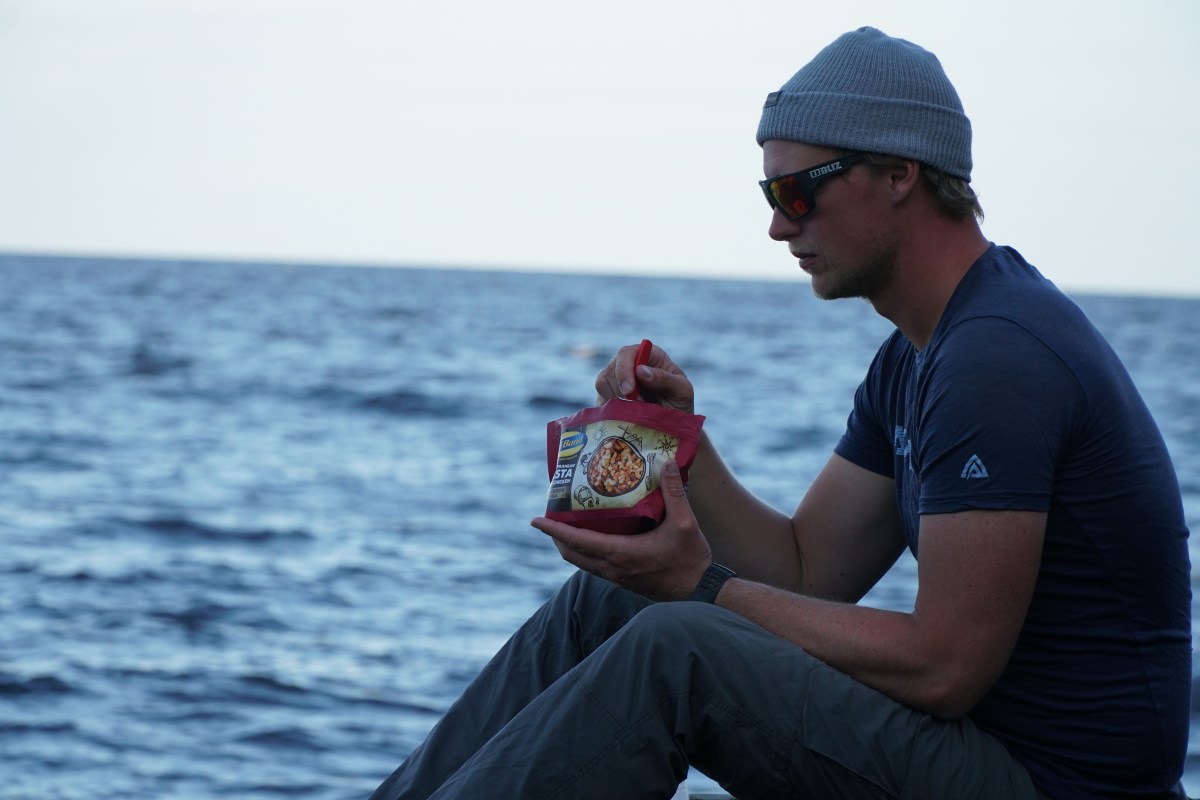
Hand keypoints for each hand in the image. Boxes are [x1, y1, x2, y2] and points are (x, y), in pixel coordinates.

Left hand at [530, 461, 710, 601]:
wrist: (700, 593)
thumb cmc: (690, 559)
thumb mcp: (686, 523)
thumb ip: (674, 492)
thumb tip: (666, 462)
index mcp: (619, 553)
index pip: (575, 541)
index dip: (552, 530)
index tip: (534, 520)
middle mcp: (612, 567)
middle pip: (570, 553)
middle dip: (556, 537)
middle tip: (550, 516)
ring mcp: (616, 577)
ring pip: (580, 562)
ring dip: (569, 545)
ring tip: (566, 525)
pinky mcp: (623, 581)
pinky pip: (593, 566)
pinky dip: (584, 552)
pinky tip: (594, 539)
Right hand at [595, 342, 694, 413]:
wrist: (673, 426)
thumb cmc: (680, 403)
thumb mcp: (682, 391)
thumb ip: (665, 379)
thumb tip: (641, 370)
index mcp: (648, 356)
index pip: (627, 353)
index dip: (624, 369)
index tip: (629, 390)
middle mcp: (629, 364)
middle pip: (611, 369)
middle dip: (620, 390)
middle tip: (637, 407)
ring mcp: (616, 380)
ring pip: (602, 384)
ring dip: (617, 401)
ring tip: (636, 412)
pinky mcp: (608, 396)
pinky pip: (600, 400)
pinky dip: (611, 410)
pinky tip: (626, 417)